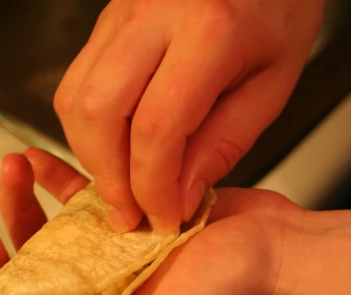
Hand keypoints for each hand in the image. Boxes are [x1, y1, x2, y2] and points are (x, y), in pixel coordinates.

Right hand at [54, 0, 322, 231]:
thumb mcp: (272, 81)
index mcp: (209, 29)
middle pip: (99, 114)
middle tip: (129, 212)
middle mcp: (153, 15)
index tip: (162, 217)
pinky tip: (113, 146)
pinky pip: (75, 83)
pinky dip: (87, 127)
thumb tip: (177, 196)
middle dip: (108, 177)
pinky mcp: (104, 21)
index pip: (156, 128)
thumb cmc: (277, 7)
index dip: (152, 186)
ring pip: (74, 99)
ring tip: (120, 184)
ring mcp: (120, 14)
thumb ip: (222, 143)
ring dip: (90, 154)